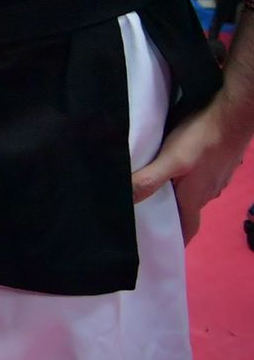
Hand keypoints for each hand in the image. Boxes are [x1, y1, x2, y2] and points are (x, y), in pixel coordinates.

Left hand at [131, 94, 253, 242]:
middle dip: (171, 213)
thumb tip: (125, 200)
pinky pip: (201, 176)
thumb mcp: (171, 160)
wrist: (233, 116)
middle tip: (149, 210)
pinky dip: (187, 177)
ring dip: (178, 193)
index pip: (187, 228)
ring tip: (157, 186)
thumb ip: (149, 180)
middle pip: (188, 210)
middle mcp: (208, 192)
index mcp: (195, 198)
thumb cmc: (202, 140)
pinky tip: (177, 164)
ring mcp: (217, 177)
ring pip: (195, 192)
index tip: (163, 243)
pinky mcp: (219, 162)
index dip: (177, 238)